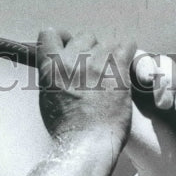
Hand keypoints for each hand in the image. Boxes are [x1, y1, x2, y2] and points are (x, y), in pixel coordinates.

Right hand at [37, 29, 136, 150]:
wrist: (86, 142)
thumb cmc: (67, 129)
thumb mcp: (47, 99)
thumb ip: (52, 77)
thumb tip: (58, 68)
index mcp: (50, 68)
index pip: (50, 33)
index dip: (62, 39)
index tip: (69, 49)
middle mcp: (71, 61)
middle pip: (84, 36)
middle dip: (90, 50)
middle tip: (95, 70)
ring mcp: (95, 63)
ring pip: (107, 42)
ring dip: (110, 54)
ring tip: (111, 73)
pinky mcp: (117, 69)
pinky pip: (127, 45)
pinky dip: (128, 53)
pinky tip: (126, 66)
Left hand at [125, 54, 175, 175]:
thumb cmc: (146, 153)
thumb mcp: (127, 126)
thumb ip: (119, 100)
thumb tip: (111, 71)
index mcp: (132, 91)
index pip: (136, 62)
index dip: (143, 65)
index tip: (146, 79)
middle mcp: (154, 89)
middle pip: (162, 64)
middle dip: (166, 80)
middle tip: (163, 106)